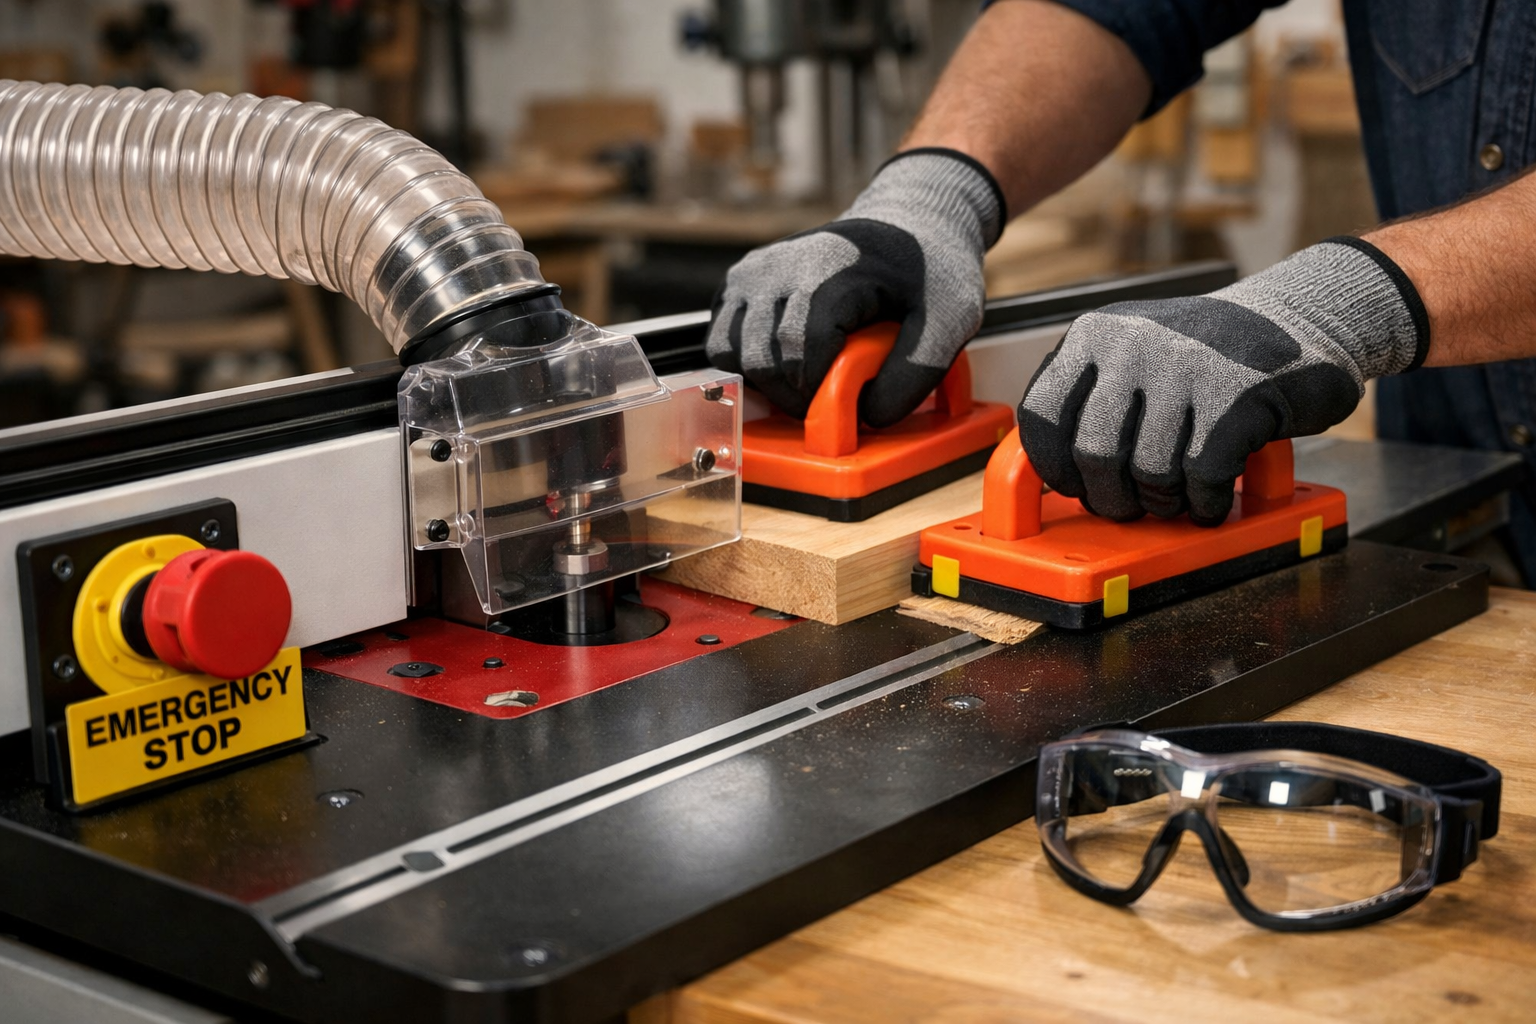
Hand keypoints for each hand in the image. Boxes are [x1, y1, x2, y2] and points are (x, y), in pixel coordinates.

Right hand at [706, 149, 1003, 425]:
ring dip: (767, 381)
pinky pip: (721, 339)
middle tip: (830, 397)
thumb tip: (864, 418)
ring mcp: (754, 271)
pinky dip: (745, 361)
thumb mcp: (952, 319)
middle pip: (763, 360)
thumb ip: (914, 375)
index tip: (845, 404)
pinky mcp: (740, 279)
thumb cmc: (931, 269)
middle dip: (795, 395)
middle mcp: (780, 266)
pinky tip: (784, 359)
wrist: (910, 220)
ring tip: (808, 377)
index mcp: (830, 271)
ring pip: (731, 353)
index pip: (799, 351)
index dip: (818, 393)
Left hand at [1019, 237, 1428, 524]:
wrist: (1304, 318)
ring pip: (1149, 471)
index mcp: (1095, 334)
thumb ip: (1090, 396)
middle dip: (1113, 497)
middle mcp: (1133, 342)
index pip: (1041, 414)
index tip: (1075, 488)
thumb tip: (1046, 474)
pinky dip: (1207, 501)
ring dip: (1166, 502)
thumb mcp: (1134, 352)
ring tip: (1182, 496)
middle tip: (1135, 505)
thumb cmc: (1209, 355)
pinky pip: (1202, 476)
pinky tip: (1215, 496)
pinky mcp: (1236, 394)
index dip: (1052, 467)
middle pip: (1093, 454)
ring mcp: (1185, 365)